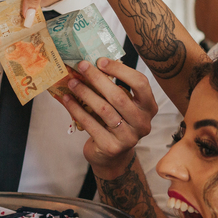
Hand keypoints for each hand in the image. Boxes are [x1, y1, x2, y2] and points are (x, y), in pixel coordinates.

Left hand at [59, 57, 157, 178]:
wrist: (111, 156)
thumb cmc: (115, 122)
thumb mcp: (122, 105)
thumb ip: (114, 88)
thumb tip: (92, 63)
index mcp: (149, 107)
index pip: (140, 83)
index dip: (121, 70)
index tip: (101, 61)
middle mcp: (143, 123)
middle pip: (119, 96)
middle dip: (98, 79)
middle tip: (82, 66)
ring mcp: (129, 137)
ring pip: (104, 110)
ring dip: (85, 93)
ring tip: (72, 82)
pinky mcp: (111, 147)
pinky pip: (91, 124)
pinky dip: (77, 110)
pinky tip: (67, 99)